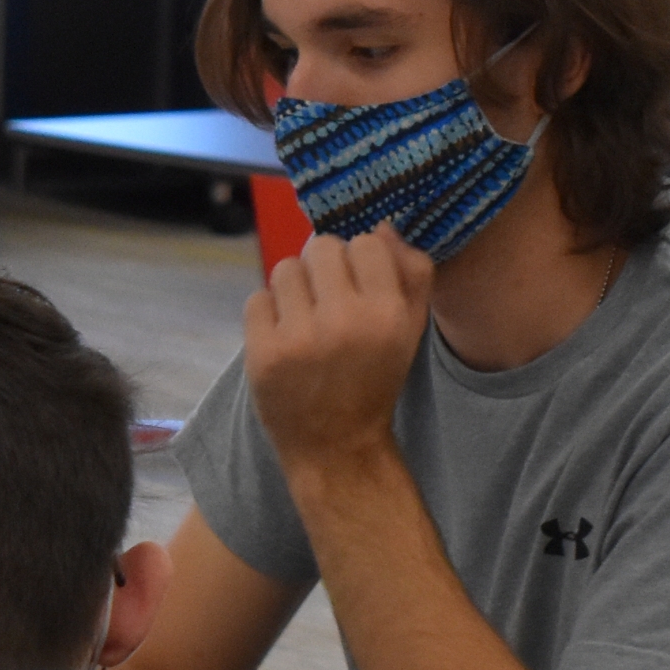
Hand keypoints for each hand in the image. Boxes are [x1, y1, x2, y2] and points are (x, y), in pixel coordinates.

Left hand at [245, 226, 434, 480]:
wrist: (336, 445)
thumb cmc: (374, 379)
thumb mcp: (411, 329)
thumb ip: (412, 272)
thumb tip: (383, 224)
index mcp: (387, 313)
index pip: (364, 242)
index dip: (358, 260)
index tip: (357, 286)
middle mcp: (344, 321)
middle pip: (320, 247)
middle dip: (322, 269)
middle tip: (327, 301)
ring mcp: (299, 338)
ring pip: (285, 268)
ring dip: (293, 288)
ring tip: (304, 319)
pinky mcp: (263, 353)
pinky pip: (257, 298)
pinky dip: (268, 315)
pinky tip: (283, 338)